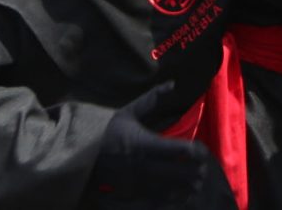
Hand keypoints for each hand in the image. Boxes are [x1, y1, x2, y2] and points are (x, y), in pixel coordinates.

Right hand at [90, 82, 228, 207]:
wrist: (77, 155)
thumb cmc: (105, 131)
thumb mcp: (128, 112)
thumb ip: (152, 99)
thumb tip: (172, 83)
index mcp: (145, 144)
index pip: (178, 150)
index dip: (195, 151)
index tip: (201, 151)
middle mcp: (143, 165)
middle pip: (178, 173)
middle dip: (194, 172)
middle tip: (204, 171)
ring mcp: (136, 182)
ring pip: (168, 189)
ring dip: (184, 188)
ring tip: (196, 186)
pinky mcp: (129, 194)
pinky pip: (153, 200)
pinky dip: (168, 199)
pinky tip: (178, 197)